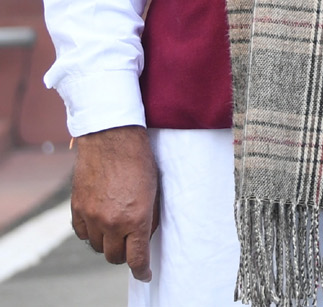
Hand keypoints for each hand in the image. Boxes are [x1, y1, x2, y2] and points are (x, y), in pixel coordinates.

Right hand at [71, 125, 157, 280]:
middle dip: (124, 255)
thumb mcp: (154, 191)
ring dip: (107, 243)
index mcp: (135, 219)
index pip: (136, 258)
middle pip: (114, 256)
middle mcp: (111, 222)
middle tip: (130, 245)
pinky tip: (99, 223)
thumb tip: (144, 237)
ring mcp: (91, 216)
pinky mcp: (77, 208)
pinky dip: (90, 233)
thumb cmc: (140, 162)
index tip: (145, 275)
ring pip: (97, 246)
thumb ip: (149, 217)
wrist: (112, 139)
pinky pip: (82, 233)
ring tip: (116, 230)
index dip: (142, 271)